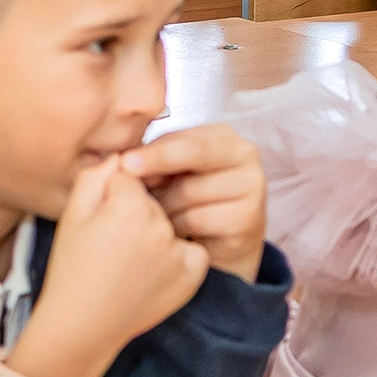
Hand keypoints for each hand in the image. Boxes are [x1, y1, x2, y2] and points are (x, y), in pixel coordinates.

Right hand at [9, 154, 209, 376]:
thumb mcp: (71, 213)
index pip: (130, 176)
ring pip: (170, 222)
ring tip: (128, 257)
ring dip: (156, 231)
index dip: (112, 193)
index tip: (101, 216)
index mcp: (128, 204)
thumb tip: (119, 157)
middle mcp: (160, 224)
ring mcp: (179, 251)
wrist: (83, 321)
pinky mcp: (192, 274)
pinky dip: (177, 254)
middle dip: (135, 210)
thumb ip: (95, 175)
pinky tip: (150, 269)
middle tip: (111, 240)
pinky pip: (191, 248)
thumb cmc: (71, 266)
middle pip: (152, 199)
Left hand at [122, 126, 267, 282]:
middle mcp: (245, 155)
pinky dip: (176, 226)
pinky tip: (174, 230)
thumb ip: (154, 158)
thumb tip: (124, 161)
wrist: (219, 240)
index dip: (152, 151)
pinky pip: (197, 220)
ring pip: (189, 192)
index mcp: (224, 137)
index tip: (123, 162)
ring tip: (158, 212)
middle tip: (128, 178)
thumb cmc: (187, 197)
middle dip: (155, 167)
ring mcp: (252, 187)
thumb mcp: (171, 170)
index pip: (183, 138)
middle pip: (192, 156)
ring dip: (163, 205)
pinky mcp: (249, 218)